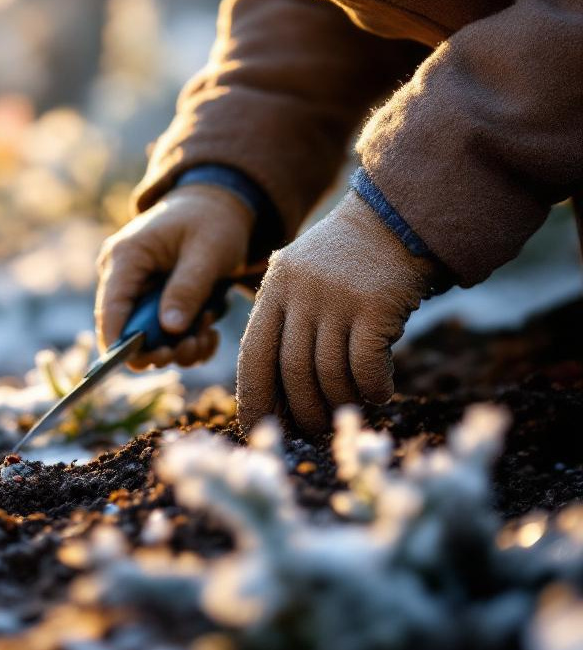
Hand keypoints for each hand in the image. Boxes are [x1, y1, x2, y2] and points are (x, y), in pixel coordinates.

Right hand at [95, 184, 252, 369]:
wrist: (216, 207)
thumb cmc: (211, 221)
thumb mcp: (207, 252)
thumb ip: (188, 288)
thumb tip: (169, 331)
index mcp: (126, 257)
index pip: (110, 308)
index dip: (120, 342)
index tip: (149, 360)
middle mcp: (121, 277)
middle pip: (126, 330)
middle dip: (161, 347)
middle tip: (194, 345)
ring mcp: (136, 292)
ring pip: (146, 338)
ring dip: (179, 346)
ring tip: (208, 332)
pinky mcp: (152, 304)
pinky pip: (161, 336)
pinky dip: (186, 342)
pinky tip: (208, 333)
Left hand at [236, 191, 436, 433]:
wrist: (396, 220)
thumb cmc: (345, 263)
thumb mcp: (300, 280)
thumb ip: (284, 323)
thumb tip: (276, 395)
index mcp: (274, 291)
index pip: (253, 355)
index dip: (254, 397)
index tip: (256, 428)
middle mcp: (301, 294)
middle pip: (293, 371)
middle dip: (303, 410)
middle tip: (313, 429)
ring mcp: (338, 298)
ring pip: (330, 373)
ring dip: (341, 402)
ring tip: (349, 411)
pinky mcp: (376, 304)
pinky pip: (367, 365)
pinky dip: (373, 388)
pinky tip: (380, 393)